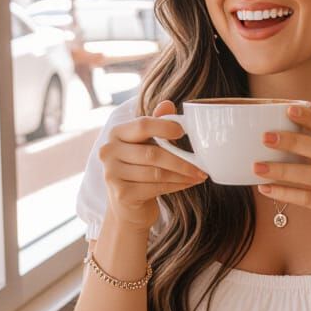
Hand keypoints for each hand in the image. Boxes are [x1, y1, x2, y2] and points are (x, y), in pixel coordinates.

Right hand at [98, 100, 206, 229]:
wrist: (128, 205)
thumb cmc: (141, 169)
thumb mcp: (147, 144)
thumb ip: (156, 124)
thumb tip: (168, 104)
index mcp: (116, 133)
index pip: (142, 125)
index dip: (165, 127)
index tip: (183, 132)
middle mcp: (109, 151)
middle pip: (152, 153)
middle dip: (181, 160)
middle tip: (202, 165)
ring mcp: (112, 174)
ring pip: (156, 172)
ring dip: (182, 175)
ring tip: (198, 175)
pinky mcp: (121, 194)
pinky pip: (155, 187)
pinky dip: (176, 186)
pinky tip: (187, 184)